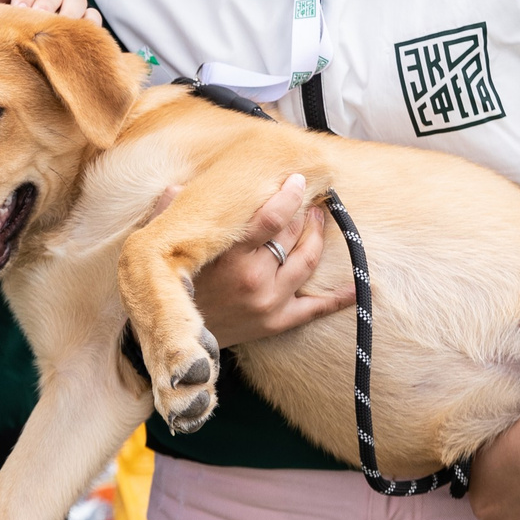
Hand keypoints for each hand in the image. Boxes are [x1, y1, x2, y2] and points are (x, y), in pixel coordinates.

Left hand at [0, 0, 103, 26]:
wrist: (15, 37)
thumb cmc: (4, 20)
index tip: (18, 8)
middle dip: (45, 3)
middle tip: (38, 18)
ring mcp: (68, 4)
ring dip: (69, 13)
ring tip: (59, 30)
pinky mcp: (82, 19)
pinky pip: (92, 16)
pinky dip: (89, 23)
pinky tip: (79, 36)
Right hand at [162, 174, 351, 348]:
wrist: (175, 339)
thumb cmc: (170, 289)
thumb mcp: (162, 250)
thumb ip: (170, 214)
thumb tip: (179, 187)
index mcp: (229, 255)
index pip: (271, 218)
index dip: (289, 196)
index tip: (298, 181)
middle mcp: (253, 277)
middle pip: (292, 235)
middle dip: (304, 213)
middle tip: (309, 200)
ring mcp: (268, 301)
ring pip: (306, 262)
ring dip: (317, 238)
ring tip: (320, 220)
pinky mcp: (277, 322)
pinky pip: (314, 308)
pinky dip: (338, 298)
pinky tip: (357, 287)